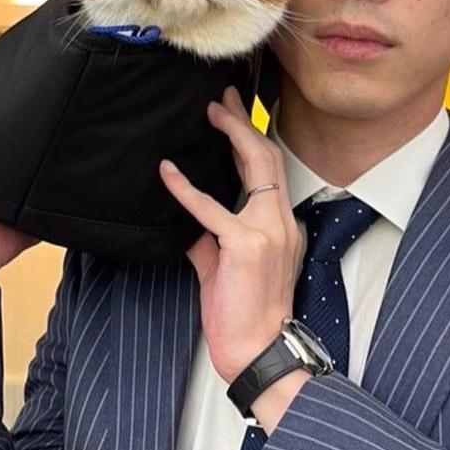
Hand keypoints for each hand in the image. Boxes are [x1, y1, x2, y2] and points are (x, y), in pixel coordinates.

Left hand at [160, 85, 305, 387]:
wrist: (260, 352)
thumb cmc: (244, 317)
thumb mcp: (225, 270)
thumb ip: (209, 241)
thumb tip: (186, 224)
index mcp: (281, 227)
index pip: (269, 173)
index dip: (251, 140)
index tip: (234, 114)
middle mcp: (281, 222)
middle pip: (268, 157)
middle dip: (245, 123)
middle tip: (223, 97)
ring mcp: (268, 231)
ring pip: (256, 166)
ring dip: (233, 134)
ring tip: (210, 112)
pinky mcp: (245, 245)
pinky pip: (212, 209)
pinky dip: (187, 188)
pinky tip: (167, 172)